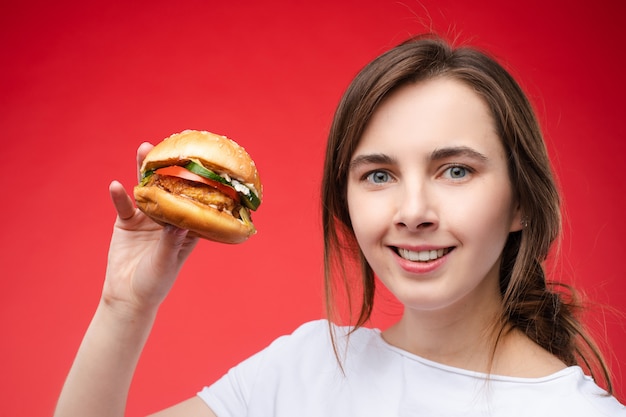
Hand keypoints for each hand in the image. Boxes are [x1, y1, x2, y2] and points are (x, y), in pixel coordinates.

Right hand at [102, 142, 198, 314]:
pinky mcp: (127, 222)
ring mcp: (148, 218)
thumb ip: (171, 241)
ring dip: (144, 170)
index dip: (196, 181)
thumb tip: (180, 222)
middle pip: (169, 188)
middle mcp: (169, 218)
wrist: (128, 296)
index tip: (197, 161)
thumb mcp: (166, 262)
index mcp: (187, 227)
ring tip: (143, 150)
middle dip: (168, 168)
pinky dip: (120, 195)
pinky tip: (116, 185)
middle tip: (166, 146)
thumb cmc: (156, 282)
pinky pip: (124, 205)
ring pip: (147, 190)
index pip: (194, 200)